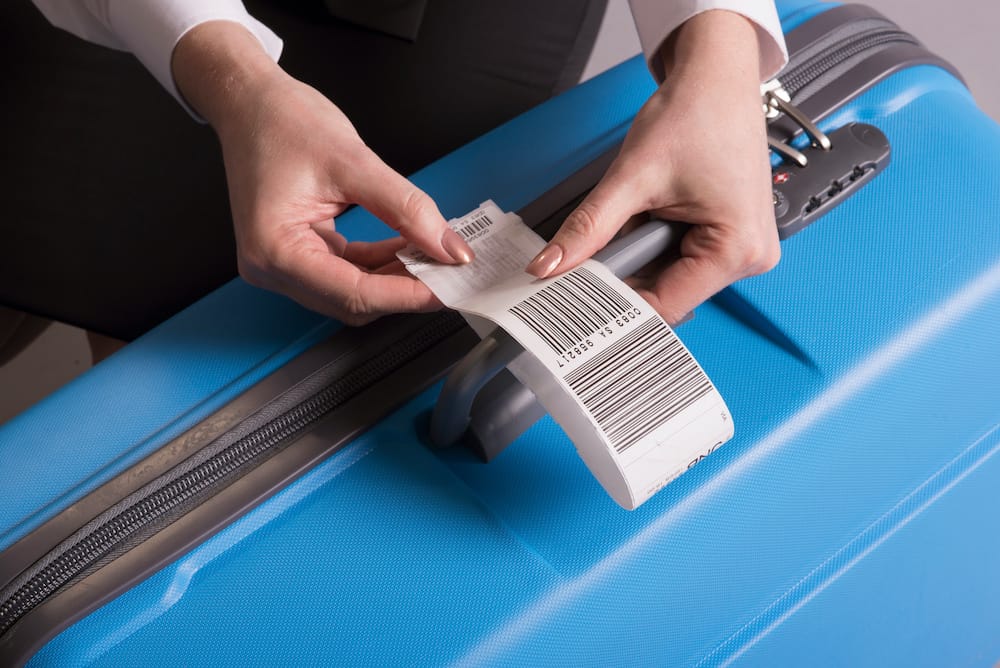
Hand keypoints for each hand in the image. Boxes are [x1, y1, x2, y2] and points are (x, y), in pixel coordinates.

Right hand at [172, 22, 472, 324]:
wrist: (250, 102)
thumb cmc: (281, 121)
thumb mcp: (355, 161)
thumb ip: (407, 208)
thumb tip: (449, 248)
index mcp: (274, 250)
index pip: (355, 294)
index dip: (408, 294)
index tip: (450, 286)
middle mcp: (272, 268)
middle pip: (354, 301)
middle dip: (406, 289)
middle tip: (451, 272)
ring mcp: (282, 265)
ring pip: (354, 292)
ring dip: (396, 278)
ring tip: (436, 257)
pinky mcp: (297, 254)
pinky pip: (347, 273)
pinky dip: (380, 265)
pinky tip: (410, 247)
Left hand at [526, 10, 778, 324]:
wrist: (716, 77)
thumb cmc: (697, 112)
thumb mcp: (633, 176)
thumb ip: (588, 227)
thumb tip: (550, 265)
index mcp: (738, 249)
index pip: (665, 306)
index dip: (616, 306)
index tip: (577, 303)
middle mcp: (749, 256)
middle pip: (668, 294)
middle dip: (626, 276)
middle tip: (589, 258)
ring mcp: (742, 248)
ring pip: (671, 278)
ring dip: (640, 257)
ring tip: (633, 219)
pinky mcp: (729, 237)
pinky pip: (681, 260)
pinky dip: (654, 246)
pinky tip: (647, 219)